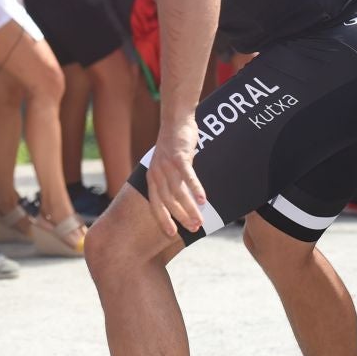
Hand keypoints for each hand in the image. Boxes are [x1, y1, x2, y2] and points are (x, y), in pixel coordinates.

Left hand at [143, 121, 206, 236]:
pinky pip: (187, 176)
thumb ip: (172, 182)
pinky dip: (195, 188)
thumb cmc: (173, 147)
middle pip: (167, 200)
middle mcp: (157, 172)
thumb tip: (183, 202)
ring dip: (190, 207)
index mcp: (152, 177)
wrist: (175, 121)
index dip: (163, 219)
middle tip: (194, 228)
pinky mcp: (179, 156)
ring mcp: (167, 164)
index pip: (155, 203)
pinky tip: (204, 200)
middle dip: (180, 217)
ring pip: (178, 191)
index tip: (172, 234)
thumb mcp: (167, 167)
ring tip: (201, 220)